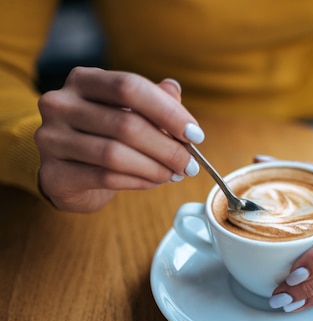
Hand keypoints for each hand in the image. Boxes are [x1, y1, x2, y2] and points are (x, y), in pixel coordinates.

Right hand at [35, 67, 203, 212]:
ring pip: (115, 154)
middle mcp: (61, 104)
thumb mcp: (130, 110)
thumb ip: (154, 99)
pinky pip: (105, 178)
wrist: (67, 171)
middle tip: (190, 164)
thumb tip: (175, 93)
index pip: (130, 87)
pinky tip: (154, 182)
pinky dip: (138, 181)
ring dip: (155, 168)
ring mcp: (51, 139)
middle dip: (168, 148)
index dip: (168, 111)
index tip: (196, 135)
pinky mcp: (53, 173)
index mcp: (83, 80)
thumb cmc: (105, 134)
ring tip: (175, 174)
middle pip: (126, 124)